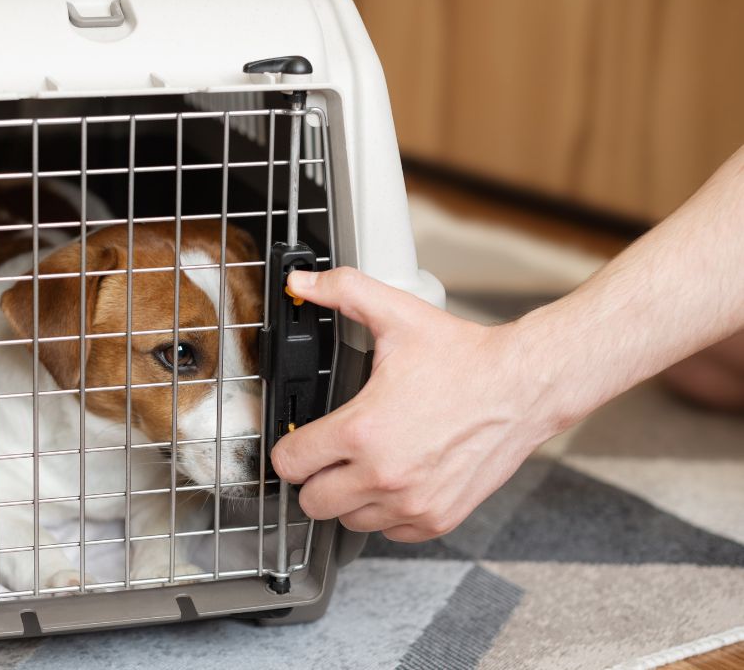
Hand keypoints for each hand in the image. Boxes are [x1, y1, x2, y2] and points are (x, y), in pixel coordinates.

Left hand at [270, 268, 560, 541]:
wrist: (525, 387)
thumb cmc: (464, 357)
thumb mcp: (397, 314)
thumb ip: (342, 292)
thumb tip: (301, 280)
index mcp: (362, 432)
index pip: (290, 464)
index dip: (289, 448)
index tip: (302, 439)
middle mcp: (384, 475)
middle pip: (312, 502)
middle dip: (314, 478)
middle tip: (330, 453)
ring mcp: (412, 503)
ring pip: (348, 521)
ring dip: (349, 497)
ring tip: (365, 463)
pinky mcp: (438, 518)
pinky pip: (388, 533)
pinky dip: (386, 513)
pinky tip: (395, 479)